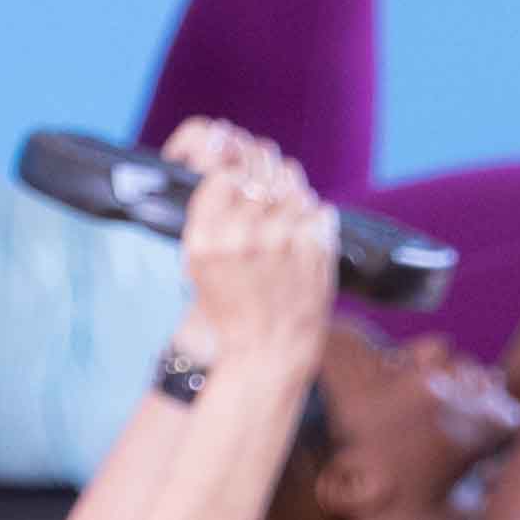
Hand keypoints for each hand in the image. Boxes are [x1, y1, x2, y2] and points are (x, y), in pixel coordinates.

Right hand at [161, 115, 338, 369]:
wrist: (268, 348)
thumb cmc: (233, 306)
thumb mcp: (199, 266)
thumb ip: (211, 218)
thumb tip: (237, 171)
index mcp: (205, 241)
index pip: (224, 176)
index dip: (236, 181)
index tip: (241, 193)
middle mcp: (240, 237)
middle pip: (261, 177)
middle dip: (267, 187)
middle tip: (269, 210)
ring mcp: (281, 240)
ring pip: (294, 188)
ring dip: (293, 202)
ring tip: (287, 230)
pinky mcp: (315, 246)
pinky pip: (320, 210)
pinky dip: (315, 223)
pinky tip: (302, 246)